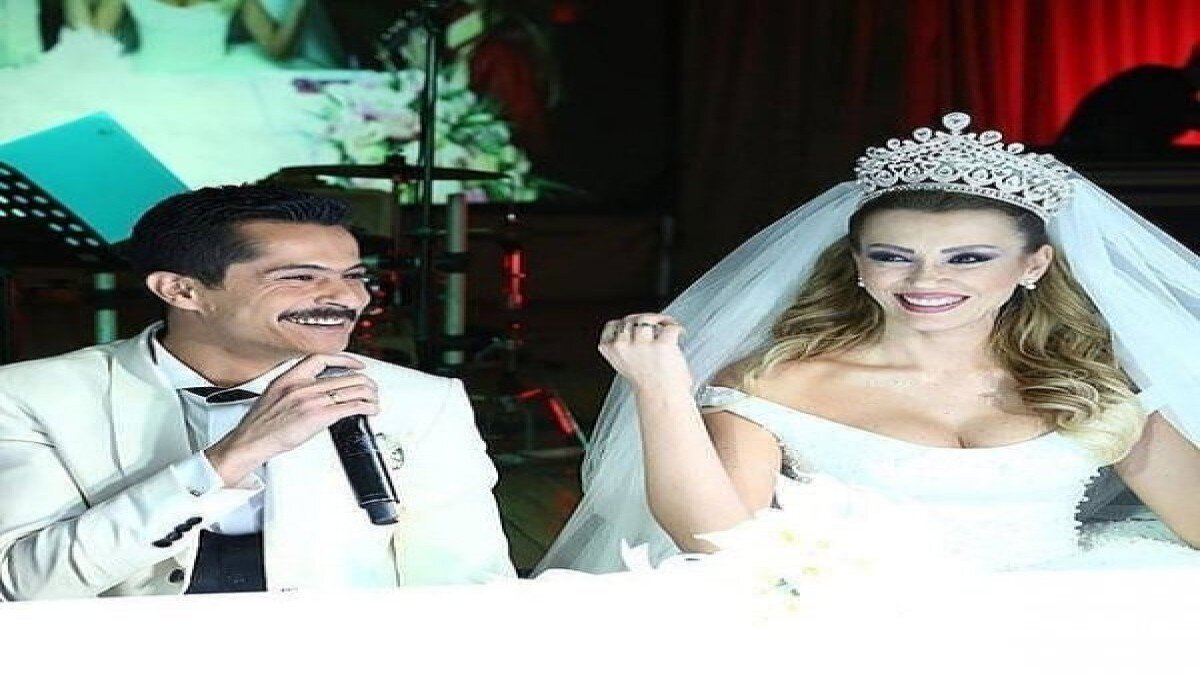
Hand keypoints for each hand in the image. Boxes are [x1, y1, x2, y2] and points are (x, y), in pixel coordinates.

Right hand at [205, 354, 378, 485]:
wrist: (248, 442)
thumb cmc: (258, 426)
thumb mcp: (273, 396)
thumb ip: (294, 389)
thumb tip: (313, 392)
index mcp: (288, 378)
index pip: (321, 358)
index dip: (344, 359)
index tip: (356, 365)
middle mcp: (301, 386)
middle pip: (344, 376)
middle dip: (365, 383)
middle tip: (372, 388)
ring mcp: (310, 400)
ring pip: (352, 390)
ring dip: (370, 394)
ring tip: (374, 399)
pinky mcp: (318, 417)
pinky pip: (351, 407)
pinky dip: (366, 407)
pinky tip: (371, 410)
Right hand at [598, 313, 692, 392]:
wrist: (662, 399)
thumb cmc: (647, 387)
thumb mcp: (624, 366)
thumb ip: (625, 348)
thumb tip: (634, 330)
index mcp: (612, 351)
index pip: (611, 327)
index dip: (624, 323)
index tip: (633, 324)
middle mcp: (624, 346)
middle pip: (630, 320)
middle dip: (642, 321)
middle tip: (653, 324)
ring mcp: (643, 345)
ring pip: (646, 319)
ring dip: (657, 320)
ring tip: (665, 324)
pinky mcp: (662, 345)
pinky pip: (669, 327)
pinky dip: (675, 327)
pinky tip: (678, 331)